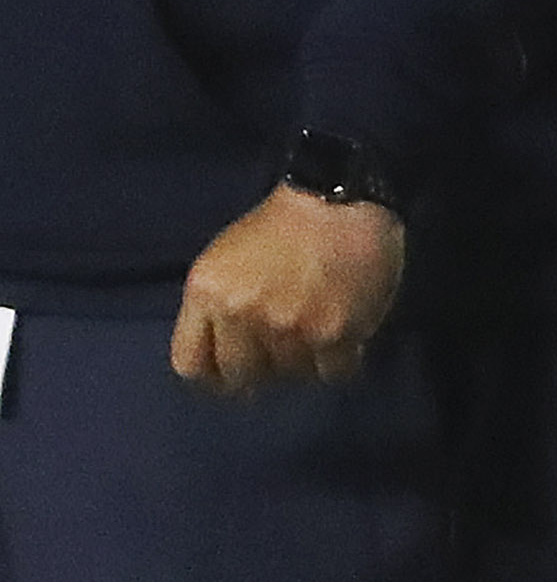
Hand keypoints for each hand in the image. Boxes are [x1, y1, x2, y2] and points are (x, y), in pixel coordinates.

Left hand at [172, 189, 404, 396]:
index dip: (212, 375)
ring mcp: (289, 329)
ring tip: (313, 336)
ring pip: (289, 377)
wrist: (340, 203)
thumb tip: (223, 362)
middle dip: (258, 370)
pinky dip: (337, 362)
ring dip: (301, 363)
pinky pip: (331, 374)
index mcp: (206, 294)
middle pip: (240, 376)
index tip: (230, 373)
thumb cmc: (278, 228)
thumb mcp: (222, 262)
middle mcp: (242, 315)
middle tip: (278, 354)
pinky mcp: (334, 334)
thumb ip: (213, 311)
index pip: (191, 364)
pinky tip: (341, 340)